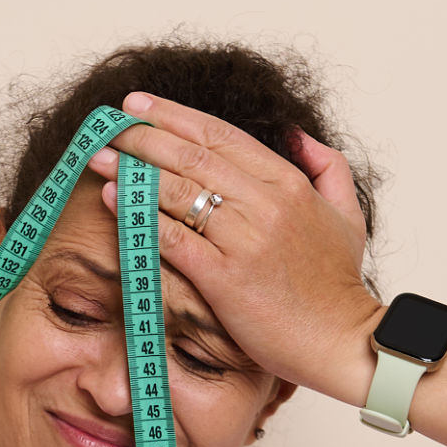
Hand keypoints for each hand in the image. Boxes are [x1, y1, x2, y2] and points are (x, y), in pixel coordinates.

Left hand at [87, 91, 385, 403]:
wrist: (342, 341)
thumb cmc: (339, 287)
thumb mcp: (347, 215)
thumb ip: (328, 166)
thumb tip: (296, 133)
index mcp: (288, 182)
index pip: (221, 135)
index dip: (174, 116)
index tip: (140, 105)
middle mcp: (264, 203)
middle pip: (192, 156)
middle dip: (143, 136)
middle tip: (110, 126)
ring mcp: (244, 240)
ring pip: (177, 190)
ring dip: (131, 170)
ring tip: (100, 157)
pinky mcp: (224, 277)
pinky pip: (171, 237)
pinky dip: (139, 215)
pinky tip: (112, 200)